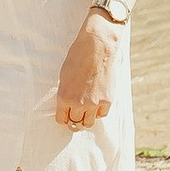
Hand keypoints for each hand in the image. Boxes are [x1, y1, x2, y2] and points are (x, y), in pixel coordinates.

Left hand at [55, 7, 123, 131]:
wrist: (97, 47)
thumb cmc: (78, 57)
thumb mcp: (64, 76)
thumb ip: (65, 93)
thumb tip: (67, 105)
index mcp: (64, 97)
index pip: (61, 119)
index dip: (63, 117)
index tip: (66, 115)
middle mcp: (78, 104)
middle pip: (75, 123)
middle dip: (74, 120)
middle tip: (76, 114)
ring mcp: (94, 103)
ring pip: (88, 123)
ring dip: (86, 118)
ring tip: (86, 111)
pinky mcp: (107, 100)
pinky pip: (102, 114)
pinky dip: (98, 112)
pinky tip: (96, 104)